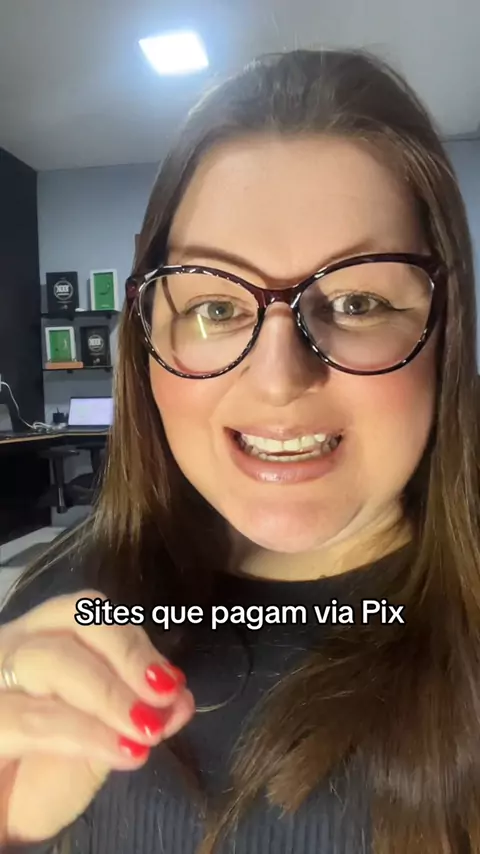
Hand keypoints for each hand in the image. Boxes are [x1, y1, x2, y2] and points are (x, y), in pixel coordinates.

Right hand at [0, 590, 193, 842]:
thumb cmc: (40, 778)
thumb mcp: (100, 742)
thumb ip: (138, 714)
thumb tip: (183, 698)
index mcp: (41, 637)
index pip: (88, 611)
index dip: (133, 641)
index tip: (171, 682)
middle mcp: (11, 645)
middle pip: (71, 618)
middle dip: (127, 654)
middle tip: (164, 696)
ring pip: (50, 660)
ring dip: (109, 694)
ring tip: (146, 730)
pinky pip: (33, 719)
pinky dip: (86, 733)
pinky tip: (124, 753)